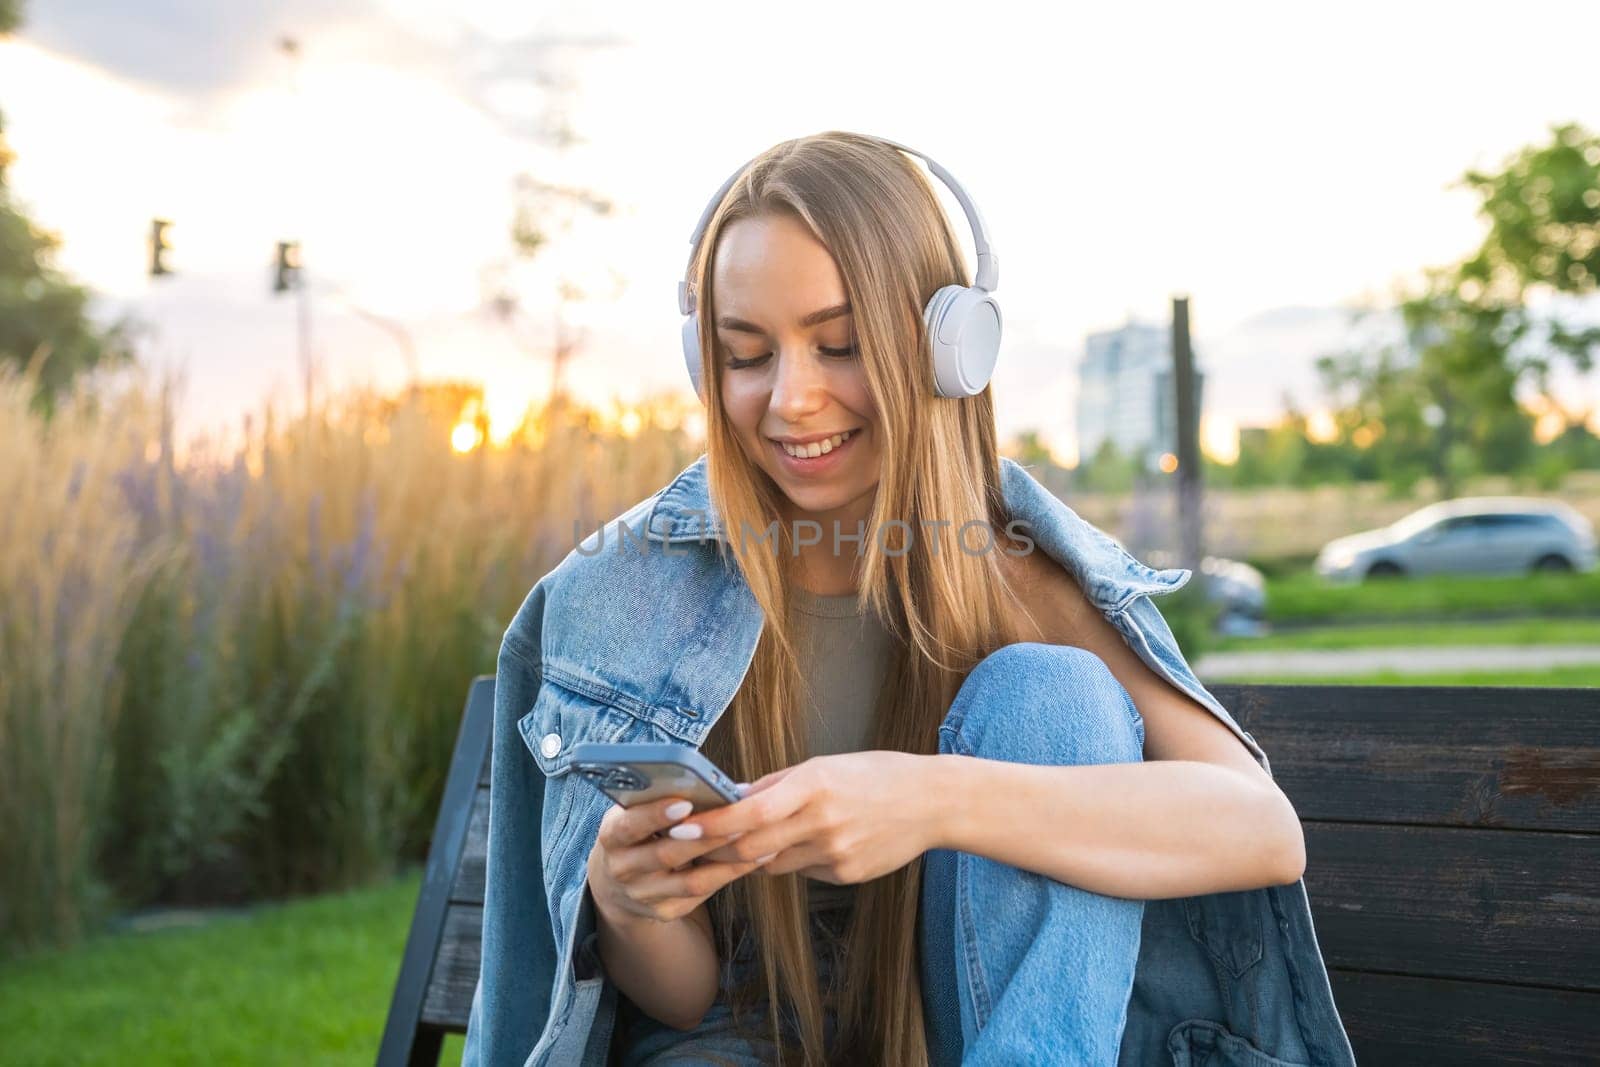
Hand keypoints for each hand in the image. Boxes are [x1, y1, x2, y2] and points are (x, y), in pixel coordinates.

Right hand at [587, 794, 775, 926]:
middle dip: (705, 837)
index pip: (629, 825)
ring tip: (756, 842)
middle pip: (667, 854)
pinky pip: (701, 895)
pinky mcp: (664, 911)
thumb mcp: (635, 812)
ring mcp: (642, 895)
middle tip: (739, 820)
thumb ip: (660, 798)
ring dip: (727, 861)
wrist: (617, 883)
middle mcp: (622, 869)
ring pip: (690, 881)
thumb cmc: (637, 831)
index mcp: (611, 836)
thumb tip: (708, 782)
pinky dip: (727, 876)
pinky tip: (751, 861)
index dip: (656, 815)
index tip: (685, 802)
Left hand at [678, 751, 940, 886]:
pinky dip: (798, 858)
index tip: (683, 828)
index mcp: (814, 786)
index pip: (751, 813)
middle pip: (753, 847)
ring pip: (774, 863)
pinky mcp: (846, 875)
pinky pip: (804, 871)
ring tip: (777, 831)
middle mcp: (822, 822)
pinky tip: (824, 839)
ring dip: (760, 852)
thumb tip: (732, 798)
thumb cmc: (876, 775)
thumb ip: (777, 785)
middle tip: (697, 845)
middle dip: (721, 848)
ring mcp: (836, 853)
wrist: (933, 802)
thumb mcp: (825, 766)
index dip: (713, 824)